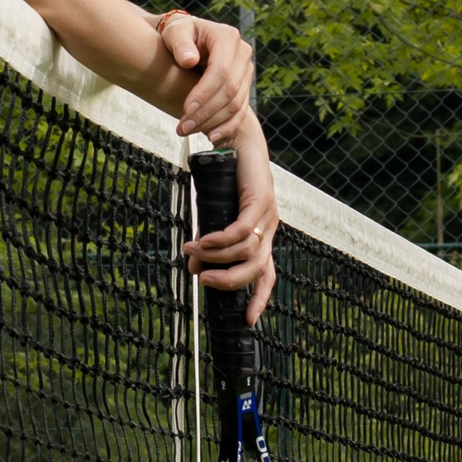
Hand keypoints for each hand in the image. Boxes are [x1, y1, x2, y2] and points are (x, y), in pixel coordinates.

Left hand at [156, 8, 255, 141]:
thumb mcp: (175, 32)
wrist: (187, 39)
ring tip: (187, 130)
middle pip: (230, 90)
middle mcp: (242, 53)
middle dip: (206, 112)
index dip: (204, 93)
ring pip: (236, 103)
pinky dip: (227, 126)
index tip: (186, 109)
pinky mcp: (245, 86)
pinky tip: (211, 136)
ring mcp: (246, 70)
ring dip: (213, 122)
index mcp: (227, 37)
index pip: (221, 70)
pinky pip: (241, 111)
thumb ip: (179, 43)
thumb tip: (189, 60)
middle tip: (183, 126)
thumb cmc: (178, 33)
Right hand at [184, 112, 279, 324]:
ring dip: (216, 256)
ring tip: (192, 251)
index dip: (259, 298)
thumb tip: (193, 267)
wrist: (237, 140)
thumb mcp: (215, 216)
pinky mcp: (260, 200)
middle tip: (203, 280)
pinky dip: (219, 239)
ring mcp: (268, 215)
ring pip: (246, 251)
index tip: (248, 320)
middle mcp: (270, 229)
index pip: (267, 274)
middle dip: (229, 281)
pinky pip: (240, 230)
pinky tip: (202, 240)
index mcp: (263, 237)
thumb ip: (208, 242)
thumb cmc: (226, 180)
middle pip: (257, 269)